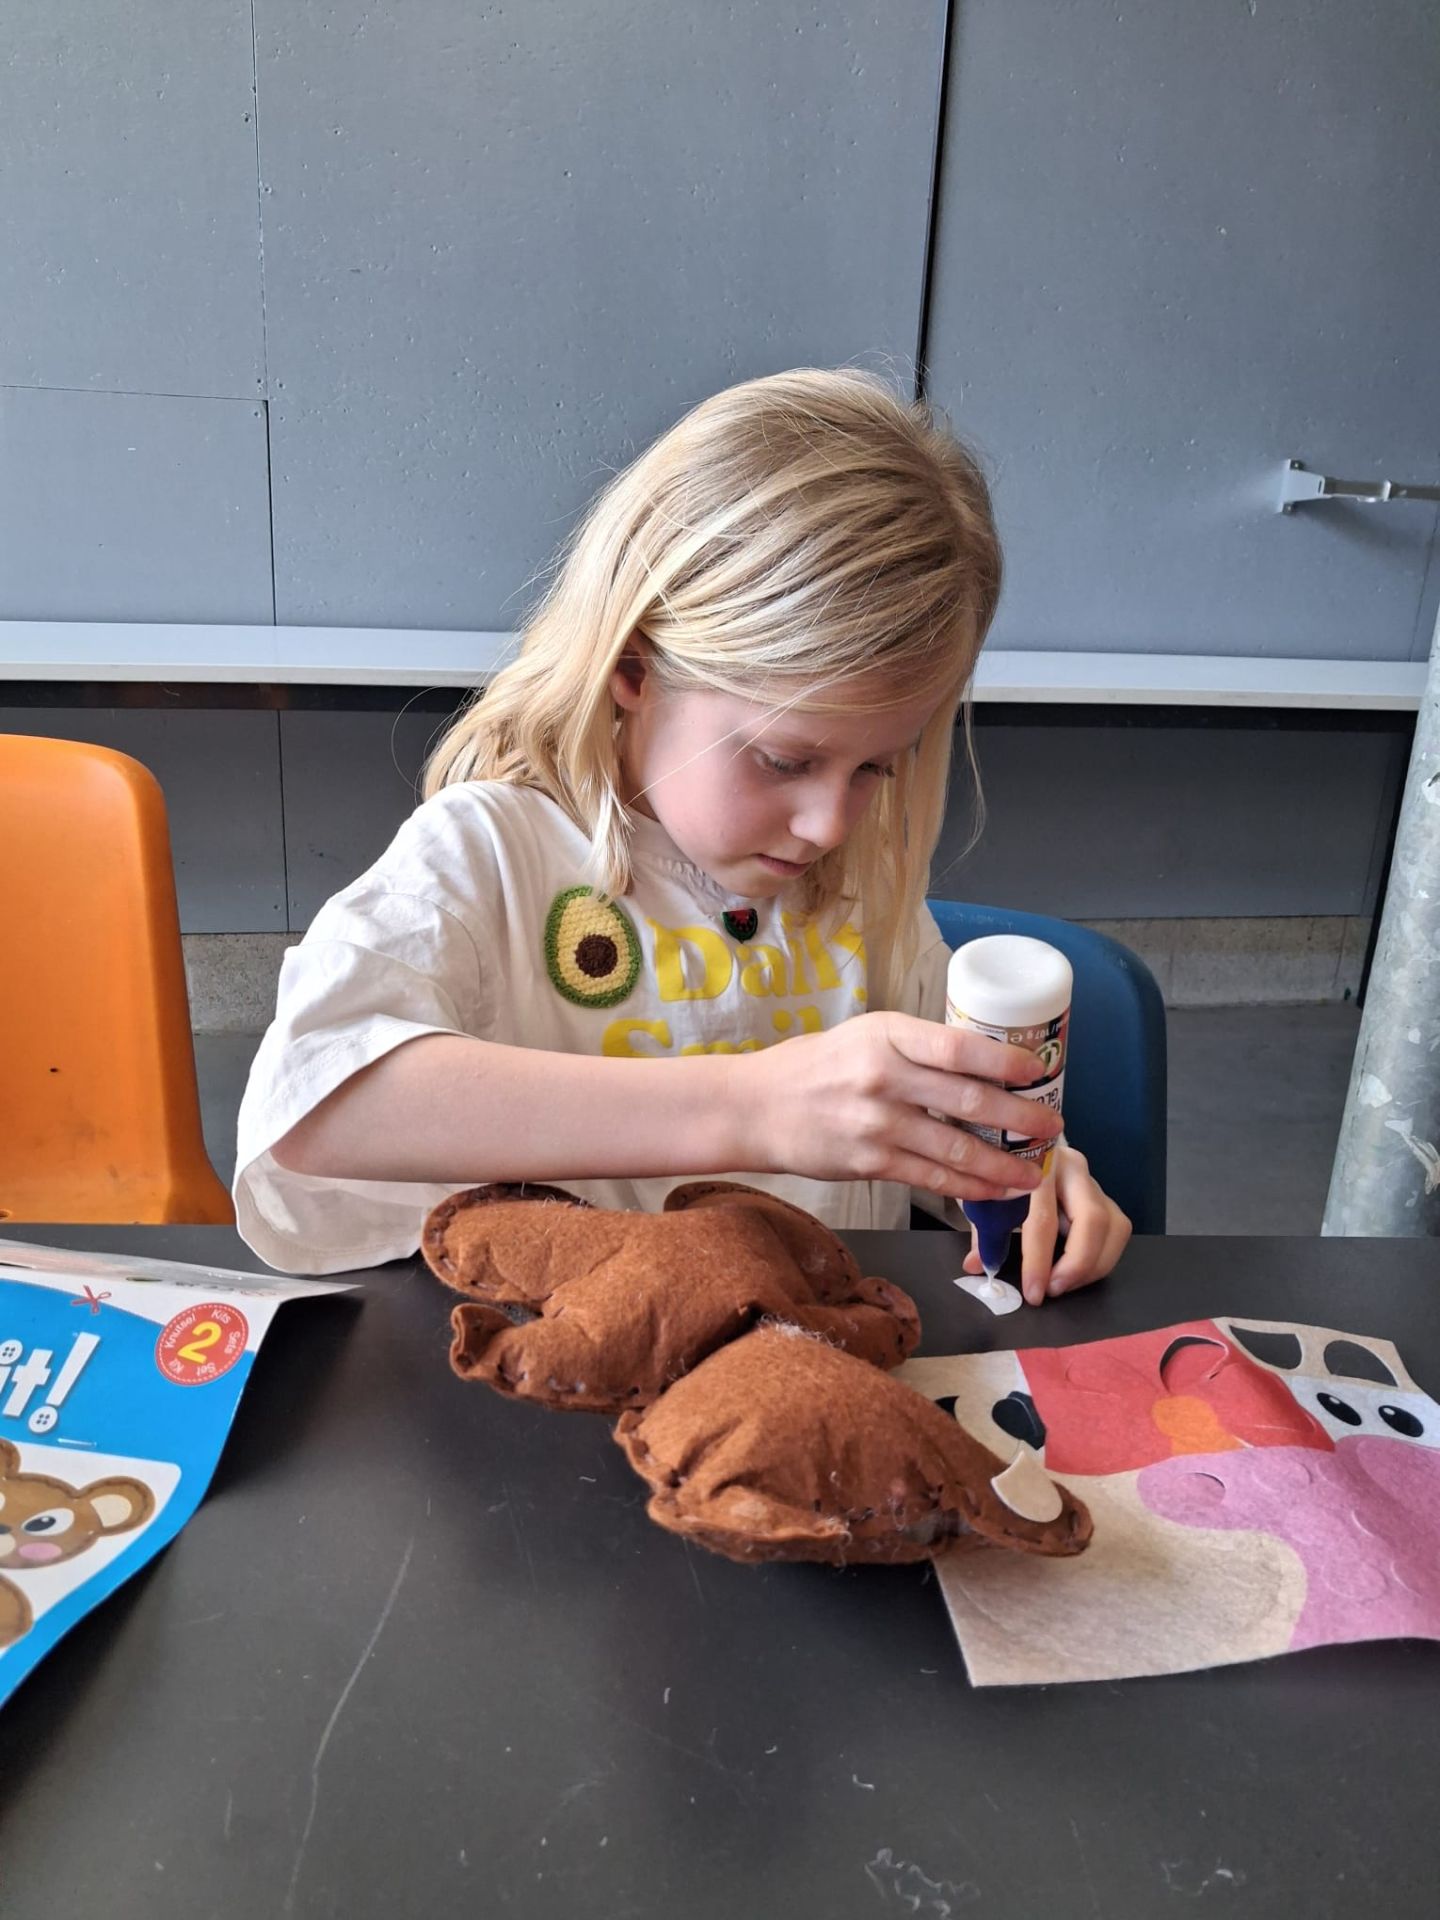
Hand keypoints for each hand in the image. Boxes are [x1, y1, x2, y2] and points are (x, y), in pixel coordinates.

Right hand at [750, 1012, 1063, 1205]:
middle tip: (1054, 1125)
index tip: (1039, 1071)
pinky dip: (970, 1187)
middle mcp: (884, 1078)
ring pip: (956, 1150)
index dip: (1005, 1061)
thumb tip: (983, 1062)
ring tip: (1035, 1170)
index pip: (958, 1047)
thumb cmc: (817, 1066)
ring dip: (1004, 1164)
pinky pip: (932, 1179)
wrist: (758, 1107)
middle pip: (968, 1101)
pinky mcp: (870, 1163)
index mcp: (888, 1036)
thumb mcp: (866, 1036)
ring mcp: (877, 1124)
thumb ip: (917, 1048)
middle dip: (1021, 1118)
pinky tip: (996, 1190)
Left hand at [962, 1142, 1131, 1304]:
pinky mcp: (1108, 1198)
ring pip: (1114, 1227)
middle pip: (1092, 1219)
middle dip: (1076, 1265)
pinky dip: (1101, 1259)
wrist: (1021, 1152)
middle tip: (1054, 1290)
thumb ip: (986, 1233)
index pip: (1043, 1218)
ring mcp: (1095, 1182)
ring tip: (1064, 1284)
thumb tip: (978, 1266)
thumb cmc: (1005, 1178)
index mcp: (1037, 1165)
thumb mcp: (989, 1199)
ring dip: (1092, 1266)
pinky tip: (1078, 1273)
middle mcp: (1073, 1168)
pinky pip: (1118, 1232)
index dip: (1038, 1261)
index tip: (1033, 1292)